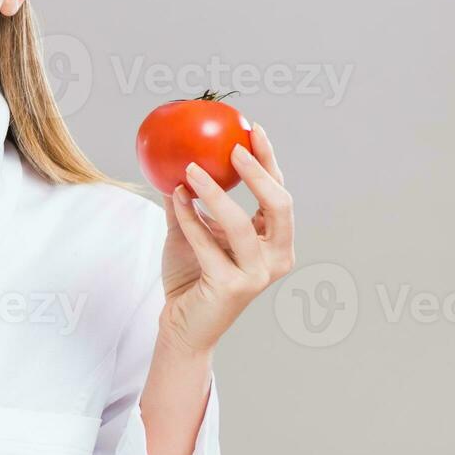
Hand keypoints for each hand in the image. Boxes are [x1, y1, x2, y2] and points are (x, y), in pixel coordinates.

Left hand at [157, 123, 295, 354]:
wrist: (181, 326)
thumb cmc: (191, 278)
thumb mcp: (191, 231)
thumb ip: (189, 199)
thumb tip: (175, 157)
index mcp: (274, 241)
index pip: (278, 192)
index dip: (269, 159)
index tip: (252, 128)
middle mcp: (276, 258)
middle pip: (279, 205)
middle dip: (259, 171)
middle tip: (233, 148)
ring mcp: (257, 275)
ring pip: (241, 223)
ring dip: (215, 193)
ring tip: (191, 169)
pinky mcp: (232, 287)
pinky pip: (208, 243)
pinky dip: (190, 218)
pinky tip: (175, 196)